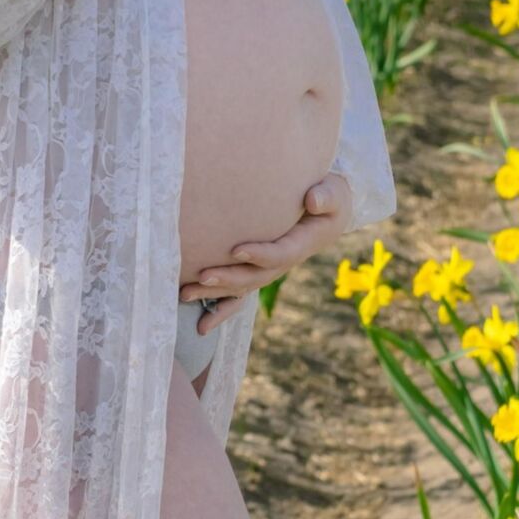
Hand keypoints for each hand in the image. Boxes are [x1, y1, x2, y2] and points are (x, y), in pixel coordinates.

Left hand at [180, 172, 353, 330]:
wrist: (326, 213)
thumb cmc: (327, 198)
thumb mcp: (333, 194)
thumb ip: (326, 197)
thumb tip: (313, 200)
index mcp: (301, 245)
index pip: (280, 254)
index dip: (260, 254)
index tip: (236, 250)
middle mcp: (283, 263)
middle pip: (255, 277)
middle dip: (229, 278)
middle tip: (202, 276)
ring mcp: (269, 270)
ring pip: (241, 287)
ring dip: (215, 293)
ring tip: (185, 294)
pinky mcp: (257, 270)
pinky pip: (239, 294)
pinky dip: (220, 310)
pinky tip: (200, 324)